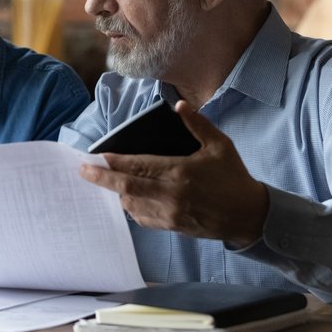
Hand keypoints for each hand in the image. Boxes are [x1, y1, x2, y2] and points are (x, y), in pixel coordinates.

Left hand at [79, 100, 268, 247]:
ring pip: (131, 204)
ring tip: (104, 182)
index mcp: (179, 172)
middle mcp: (171, 195)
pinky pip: (142, 219)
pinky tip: (125, 199)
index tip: (97, 157)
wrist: (249, 216)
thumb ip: (197, 124)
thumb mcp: (220, 146)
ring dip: (115, 193)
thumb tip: (180, 105)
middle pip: (126, 188)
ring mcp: (170, 214)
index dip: (115, 162)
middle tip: (82, 171)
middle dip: (101, 179)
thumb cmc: (234, 178)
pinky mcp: (172, 227)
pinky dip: (130, 208)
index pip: (139, 166)